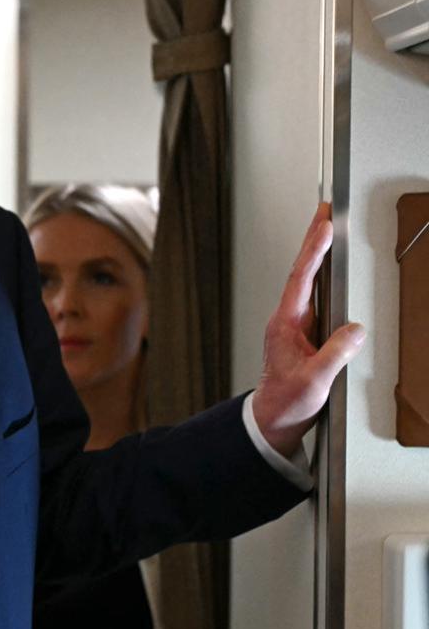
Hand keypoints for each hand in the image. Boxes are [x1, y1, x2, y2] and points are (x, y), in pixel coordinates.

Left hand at [253, 203, 365, 455]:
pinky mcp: (301, 331)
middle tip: (323, 209)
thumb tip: (355, 329)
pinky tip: (328, 265)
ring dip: (316, 253)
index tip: (324, 226)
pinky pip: (312, 295)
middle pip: (301, 271)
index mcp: (285, 325)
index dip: (313, 251)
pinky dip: (320, 274)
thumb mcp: (315, 381)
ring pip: (306, 281)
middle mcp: (286, 319)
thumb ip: (335, 354)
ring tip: (326, 226)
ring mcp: (292, 324)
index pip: (301, 279)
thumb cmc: (287, 401)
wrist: (273, 418)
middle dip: (313, 240)